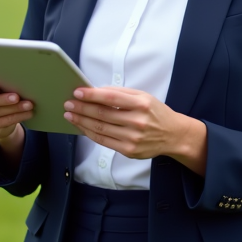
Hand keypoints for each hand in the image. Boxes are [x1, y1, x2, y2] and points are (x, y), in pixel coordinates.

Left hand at [63, 87, 206, 174]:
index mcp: (141, 104)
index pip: (111, 97)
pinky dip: (90, 133)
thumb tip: (97, 91)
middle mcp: (137, 121)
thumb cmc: (156, 113)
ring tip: (70, 115)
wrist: (173, 135)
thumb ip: (122, 93)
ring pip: (100, 128)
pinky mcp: (128, 150)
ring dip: (81, 121)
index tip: (77, 92)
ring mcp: (132, 137)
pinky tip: (82, 126)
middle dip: (82, 108)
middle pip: (102, 114)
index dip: (92, 95)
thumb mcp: (144, 96)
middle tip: (68, 104)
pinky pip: (104, 141)